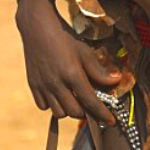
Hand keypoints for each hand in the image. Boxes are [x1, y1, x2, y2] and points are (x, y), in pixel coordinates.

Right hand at [15, 0, 119, 123]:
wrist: (37, 27)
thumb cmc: (64, 37)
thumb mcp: (85, 51)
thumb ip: (99, 70)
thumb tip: (116, 80)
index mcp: (72, 74)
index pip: (91, 102)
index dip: (103, 114)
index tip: (111, 122)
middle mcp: (56, 83)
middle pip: (75, 111)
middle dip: (86, 111)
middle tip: (90, 104)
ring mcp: (43, 85)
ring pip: (58, 112)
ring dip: (69, 109)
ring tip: (74, 99)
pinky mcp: (33, 84)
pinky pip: (43, 106)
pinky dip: (52, 105)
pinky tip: (58, 95)